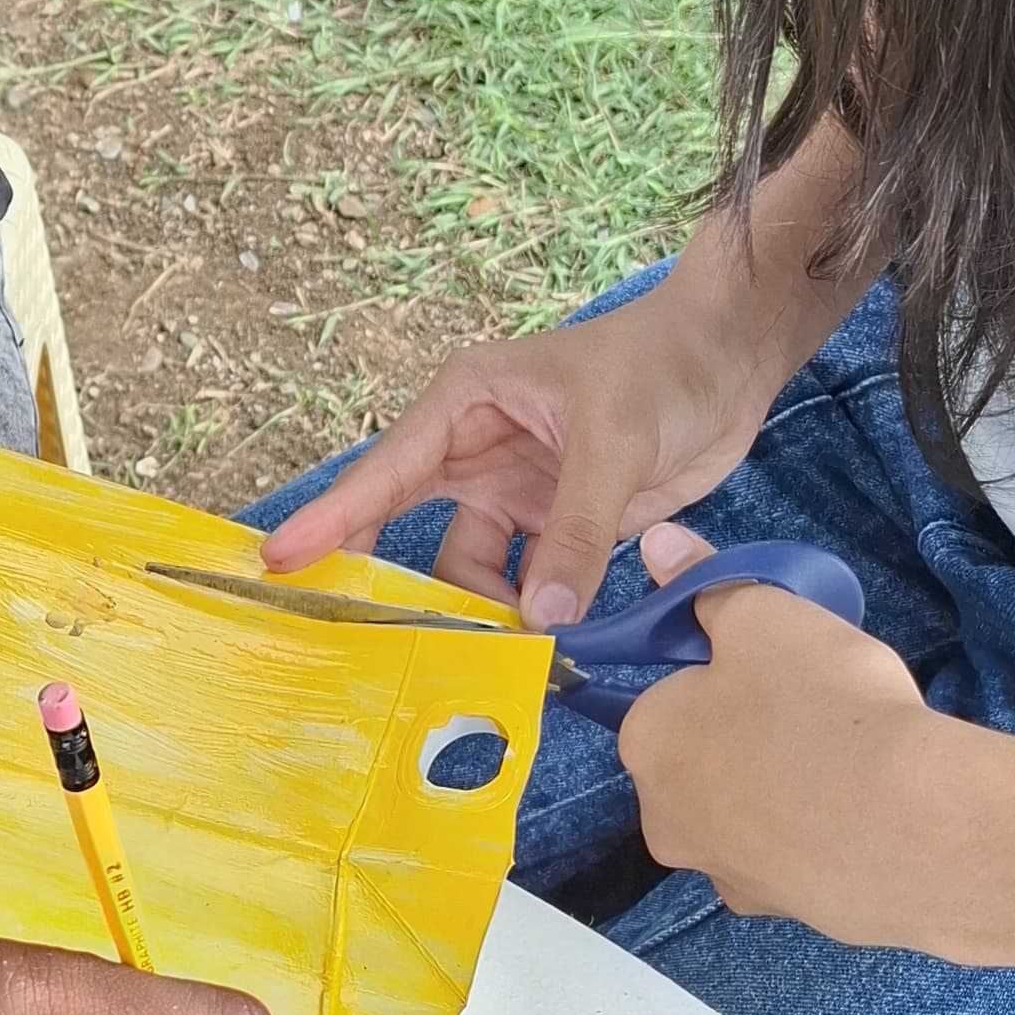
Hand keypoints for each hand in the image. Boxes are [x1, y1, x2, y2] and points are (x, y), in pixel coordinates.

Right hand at [263, 288, 790, 623]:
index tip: (281, 559)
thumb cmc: (660, 363)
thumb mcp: (615, 438)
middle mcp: (478, 450)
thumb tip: (543, 618)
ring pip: (473, 569)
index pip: (387, 468)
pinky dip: (536, 614)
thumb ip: (578, 528)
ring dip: (488, 611)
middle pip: (413, 529)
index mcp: (465, 402)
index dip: (334, 517)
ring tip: (513, 654)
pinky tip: (550, 644)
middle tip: (384, 646)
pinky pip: (530, 581)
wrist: (732, 360)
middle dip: (401, 585)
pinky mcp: (562, 523)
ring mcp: (519, 490)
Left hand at [613, 523, 956, 939]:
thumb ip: (707, 585)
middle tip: (816, 711)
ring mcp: (725, 875)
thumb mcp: (765, 615)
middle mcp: (665, 819)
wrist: (909, 829)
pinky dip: (821, 836)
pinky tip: (867, 814)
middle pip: (699, 762)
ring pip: (746, 814)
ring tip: (853, 763)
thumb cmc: (820, 706)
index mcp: (646, 743)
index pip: (664, 698)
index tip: (772, 669)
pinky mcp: (786, 913)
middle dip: (746, 737)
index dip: (717, 676)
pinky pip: (794, 857)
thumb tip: (657, 546)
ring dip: (784, 791)